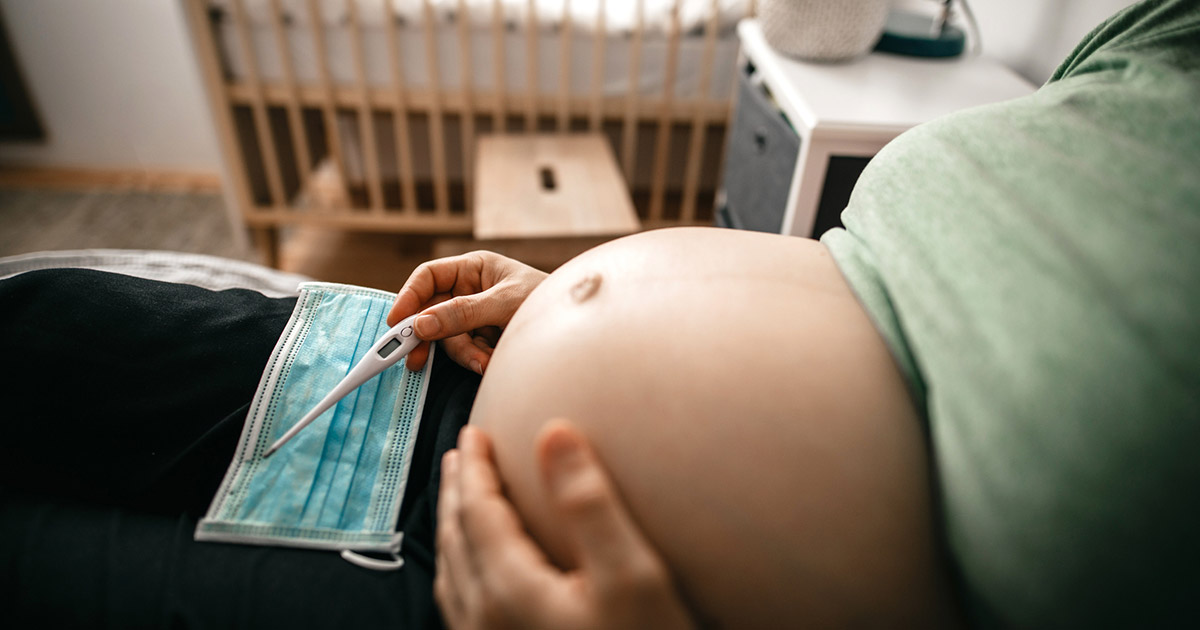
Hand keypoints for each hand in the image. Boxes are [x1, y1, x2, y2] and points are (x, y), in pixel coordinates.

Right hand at [388, 251, 546, 373]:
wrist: (577, 331)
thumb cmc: (547, 302)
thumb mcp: (505, 304)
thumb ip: (463, 314)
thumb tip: (421, 324)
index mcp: (474, 268)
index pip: (429, 277)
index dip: (409, 297)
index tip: (397, 323)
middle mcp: (471, 290)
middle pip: (433, 313)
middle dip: (432, 337)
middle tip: (415, 361)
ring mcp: (476, 317)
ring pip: (449, 338)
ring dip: (465, 354)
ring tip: (486, 361)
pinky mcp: (484, 339)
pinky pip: (467, 352)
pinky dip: (477, 360)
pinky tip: (493, 361)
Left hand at [436, 424, 696, 629]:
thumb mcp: (631, 575)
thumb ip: (588, 503)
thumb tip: (555, 434)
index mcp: (508, 589)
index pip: (478, 511)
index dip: (475, 468)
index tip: (474, 435)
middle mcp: (485, 621)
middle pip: (456, 541)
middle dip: (456, 493)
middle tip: (458, 458)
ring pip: (453, 578)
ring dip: (453, 531)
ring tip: (460, 506)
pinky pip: (462, 610)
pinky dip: (461, 573)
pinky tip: (478, 580)